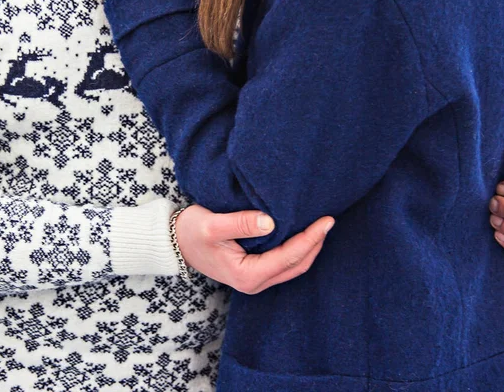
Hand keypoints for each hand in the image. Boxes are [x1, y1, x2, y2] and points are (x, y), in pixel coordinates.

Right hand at [176, 205, 334, 293]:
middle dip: (315, 243)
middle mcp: (254, 282)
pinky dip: (298, 248)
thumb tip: (271, 221)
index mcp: (247, 275)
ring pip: (293, 265)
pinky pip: (284, 262)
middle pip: (296, 265)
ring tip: (321, 224)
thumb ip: (241, 223)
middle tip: (329, 220)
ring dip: (309, 247)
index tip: (326, 220)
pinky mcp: (255, 270)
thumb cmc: (191, 232)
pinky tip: (303, 231)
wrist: (174, 242)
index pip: (288, 256)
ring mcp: (256, 278)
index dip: (310, 238)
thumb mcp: (212, 225)